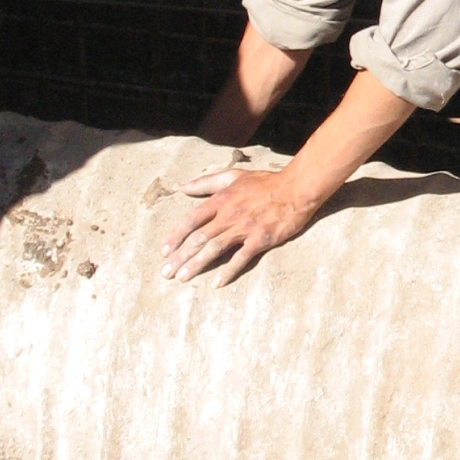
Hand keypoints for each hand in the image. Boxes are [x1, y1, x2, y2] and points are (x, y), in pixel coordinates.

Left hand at [160, 166, 318, 286]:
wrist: (295, 188)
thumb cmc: (264, 182)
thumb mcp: (233, 176)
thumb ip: (205, 182)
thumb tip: (181, 186)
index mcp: (220, 200)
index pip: (191, 220)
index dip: (175, 236)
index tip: (164, 251)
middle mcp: (228, 215)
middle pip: (198, 238)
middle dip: (180, 257)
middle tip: (166, 272)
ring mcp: (244, 228)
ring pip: (214, 249)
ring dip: (196, 265)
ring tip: (182, 278)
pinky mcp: (261, 240)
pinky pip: (241, 258)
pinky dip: (228, 271)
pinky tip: (216, 283)